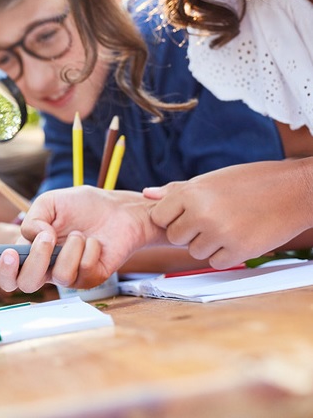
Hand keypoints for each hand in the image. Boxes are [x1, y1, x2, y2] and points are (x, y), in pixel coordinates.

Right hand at [0, 188, 163, 292]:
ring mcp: (70, 276)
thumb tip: (37, 238)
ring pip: (60, 276)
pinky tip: (95, 242)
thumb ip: (33, 219)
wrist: (117, 209)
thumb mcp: (50, 203)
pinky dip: (89, 249)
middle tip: (48, 238)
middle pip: (27, 285)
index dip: (3, 271)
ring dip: (71, 248)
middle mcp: (47, 268)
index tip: (9, 253)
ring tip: (80, 234)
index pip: (9, 275)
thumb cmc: (82, 206)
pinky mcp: (91, 279)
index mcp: (31, 253)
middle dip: (35, 260)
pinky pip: (84, 270)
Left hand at [145, 160, 312, 268]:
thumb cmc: (250, 181)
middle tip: (211, 219)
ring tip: (227, 225)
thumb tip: (147, 195)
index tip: (187, 212)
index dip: (171, 217)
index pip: (158, 217)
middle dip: (189, 232)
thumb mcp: (211, 179)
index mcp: (190, 193)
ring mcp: (220, 234)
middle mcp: (201, 214)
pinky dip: (224, 255)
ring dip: (207, 244)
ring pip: (193, 252)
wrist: (294, 191)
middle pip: (174, 237)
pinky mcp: (238, 251)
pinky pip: (215, 263)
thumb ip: (177, 191)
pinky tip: (238, 237)